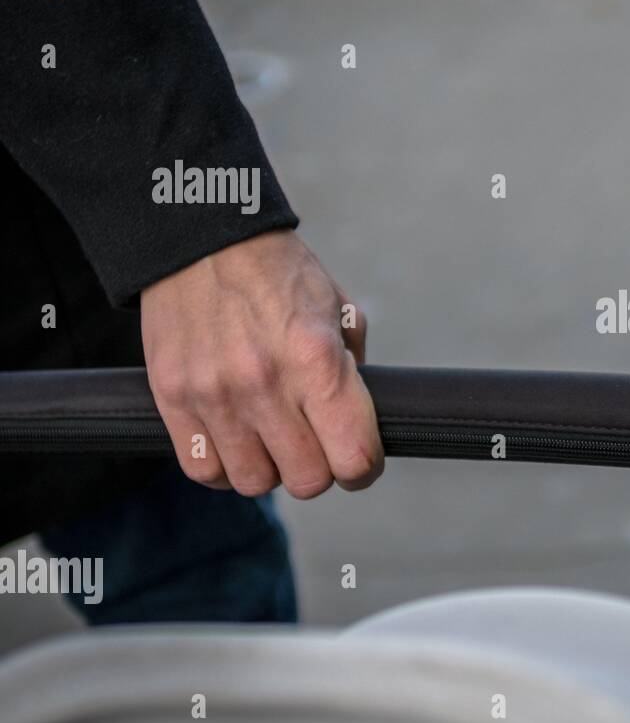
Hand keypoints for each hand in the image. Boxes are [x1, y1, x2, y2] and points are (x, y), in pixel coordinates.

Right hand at [141, 229, 382, 497]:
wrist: (201, 239)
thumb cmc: (278, 274)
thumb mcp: (340, 310)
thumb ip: (354, 371)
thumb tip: (357, 425)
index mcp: (316, 359)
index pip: (353, 457)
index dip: (365, 467)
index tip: (361, 459)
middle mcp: (265, 383)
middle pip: (307, 481)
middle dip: (320, 469)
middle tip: (316, 443)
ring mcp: (214, 394)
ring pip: (255, 483)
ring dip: (271, 469)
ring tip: (273, 439)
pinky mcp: (172, 398)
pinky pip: (203, 470)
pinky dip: (224, 466)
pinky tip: (237, 441)